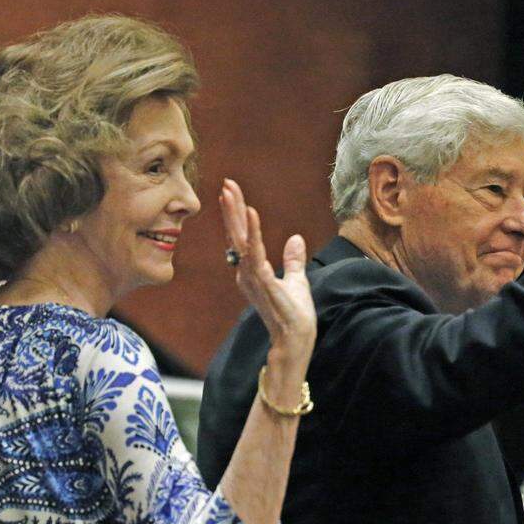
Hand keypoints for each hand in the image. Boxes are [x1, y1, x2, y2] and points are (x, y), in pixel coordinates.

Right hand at [220, 178, 315, 372]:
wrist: (295, 339)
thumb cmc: (294, 315)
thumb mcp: (297, 280)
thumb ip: (293, 260)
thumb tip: (295, 239)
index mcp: (251, 271)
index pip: (242, 238)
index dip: (238, 215)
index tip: (233, 193)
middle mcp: (246, 273)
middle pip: (236, 235)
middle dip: (231, 208)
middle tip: (226, 184)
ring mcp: (252, 277)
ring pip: (240, 240)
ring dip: (236, 215)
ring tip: (230, 193)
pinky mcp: (263, 281)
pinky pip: (255, 253)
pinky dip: (253, 233)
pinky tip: (251, 213)